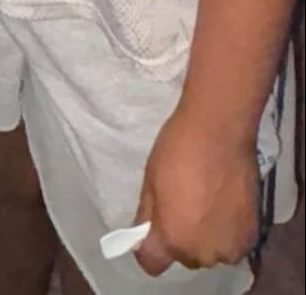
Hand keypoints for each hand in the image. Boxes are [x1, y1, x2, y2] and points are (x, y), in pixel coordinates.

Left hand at [133, 105, 258, 275]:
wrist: (220, 129)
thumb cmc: (178, 149)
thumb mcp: (150, 180)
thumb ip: (146, 215)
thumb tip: (142, 234)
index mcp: (172, 238)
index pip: (152, 263)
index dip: (147, 248)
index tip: (150, 230)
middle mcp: (201, 252)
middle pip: (183, 256)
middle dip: (179, 237)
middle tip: (182, 206)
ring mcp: (229, 246)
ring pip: (209, 251)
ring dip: (205, 236)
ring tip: (207, 204)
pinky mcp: (251, 235)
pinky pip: (231, 243)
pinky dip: (226, 231)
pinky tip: (225, 205)